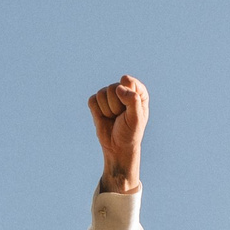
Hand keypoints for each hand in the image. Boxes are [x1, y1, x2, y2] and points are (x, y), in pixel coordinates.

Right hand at [87, 75, 147, 193]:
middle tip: (121, 117)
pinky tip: (104, 118)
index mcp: (137, 92)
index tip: (129, 108)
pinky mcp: (97, 103)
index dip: (127, 94)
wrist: (117, 147)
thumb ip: (132, 100)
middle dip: (116, 105)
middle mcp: (123, 91)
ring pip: (102, 93)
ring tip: (113, 118)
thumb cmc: (130, 132)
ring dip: (107, 110)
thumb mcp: (136, 118)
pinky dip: (97, 111)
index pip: (129, 82)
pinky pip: (92, 100)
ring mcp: (108, 96)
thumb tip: (119, 88)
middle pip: (113, 87)